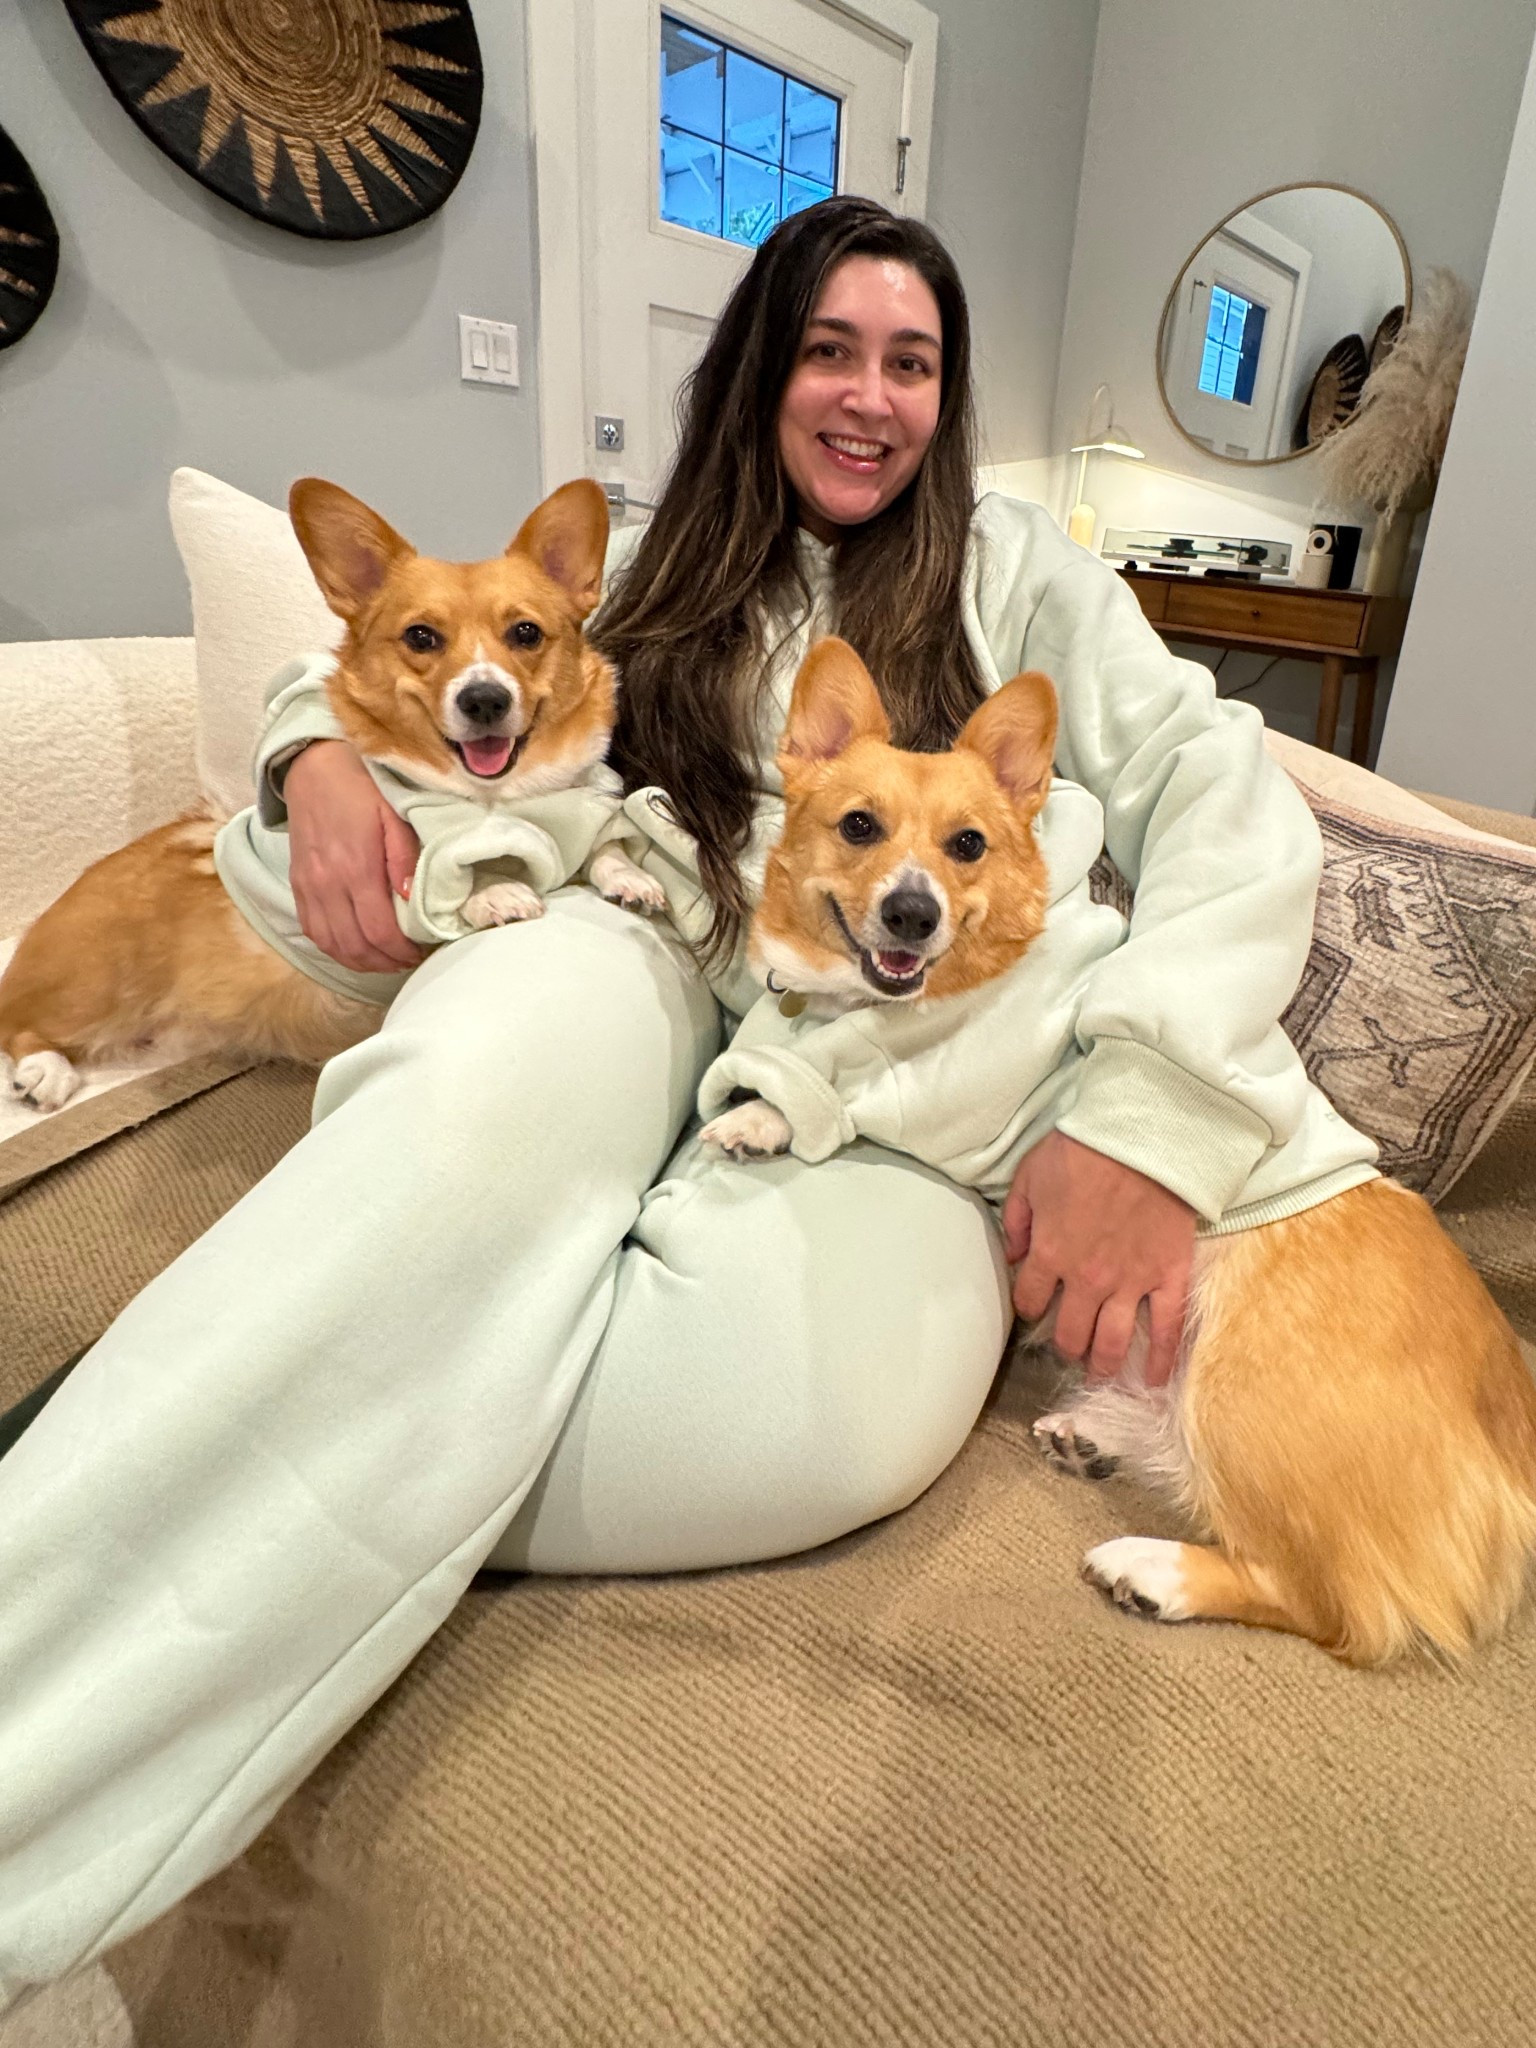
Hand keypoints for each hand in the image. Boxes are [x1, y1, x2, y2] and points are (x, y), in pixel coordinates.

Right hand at [283, 741, 424, 973]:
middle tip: (409, 959)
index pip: (379, 931)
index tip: (421, 951)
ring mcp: (307, 887)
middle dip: (386, 961)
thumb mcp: (394, 815)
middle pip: (355, 946)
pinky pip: (313, 931)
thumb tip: (411, 900)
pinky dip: (336, 948)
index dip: (402, 951)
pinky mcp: (297, 886)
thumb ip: (405, 858)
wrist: (313, 768)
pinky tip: (356, 948)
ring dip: (361, 961)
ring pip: (332, 945)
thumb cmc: (362, 788)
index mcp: (355, 867)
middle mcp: (326, 884)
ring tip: (386, 959)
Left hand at [1002, 1131, 1195, 1385]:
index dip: (1028, 1306)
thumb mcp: (1030, 1176)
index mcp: (1050, 1255)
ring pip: (1113, 1341)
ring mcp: (1131, 1282)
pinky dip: (1161, 1359)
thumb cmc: (1083, 1149)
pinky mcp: (1169, 1277)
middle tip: (1068, 1350)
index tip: (1034, 1305)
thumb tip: (1011, 1255)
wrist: (1144, 1137)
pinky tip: (1152, 1380)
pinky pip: (1166, 1328)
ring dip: (1103, 1364)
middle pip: (1071, 1333)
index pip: (1030, 1300)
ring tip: (1099, 1375)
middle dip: (1066, 1346)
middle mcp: (1087, 1280)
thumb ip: (1017, 1220)